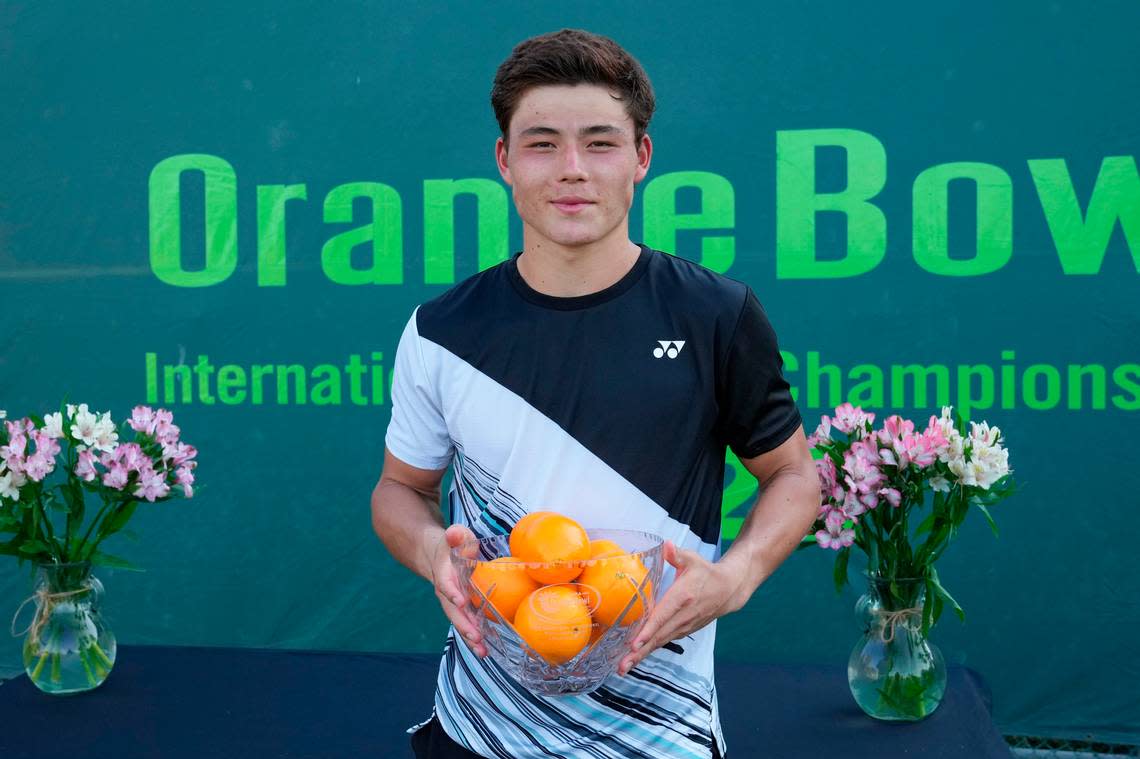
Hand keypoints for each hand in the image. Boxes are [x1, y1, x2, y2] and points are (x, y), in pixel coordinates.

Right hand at [430, 523, 486, 656]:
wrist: (433, 555)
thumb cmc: (451, 544)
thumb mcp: (454, 536)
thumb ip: (456, 535)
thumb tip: (453, 533)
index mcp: (444, 573)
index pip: (446, 583)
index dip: (452, 592)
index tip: (460, 601)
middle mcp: (446, 591)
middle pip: (452, 610)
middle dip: (464, 624)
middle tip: (476, 637)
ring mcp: (452, 602)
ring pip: (459, 621)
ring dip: (470, 637)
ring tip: (482, 653)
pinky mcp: (460, 609)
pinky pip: (466, 624)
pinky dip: (474, 637)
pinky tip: (485, 651)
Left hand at [618, 541, 743, 675]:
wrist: (729, 590)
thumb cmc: (706, 572)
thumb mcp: (693, 559)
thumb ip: (677, 554)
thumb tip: (666, 545)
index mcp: (682, 597)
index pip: (662, 616)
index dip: (648, 630)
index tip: (634, 643)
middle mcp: (683, 616)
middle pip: (658, 636)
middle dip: (639, 652)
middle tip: (621, 665)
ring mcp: (684, 625)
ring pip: (660, 642)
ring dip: (642, 655)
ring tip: (624, 667)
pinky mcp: (683, 630)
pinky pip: (664, 640)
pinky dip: (650, 650)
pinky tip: (636, 657)